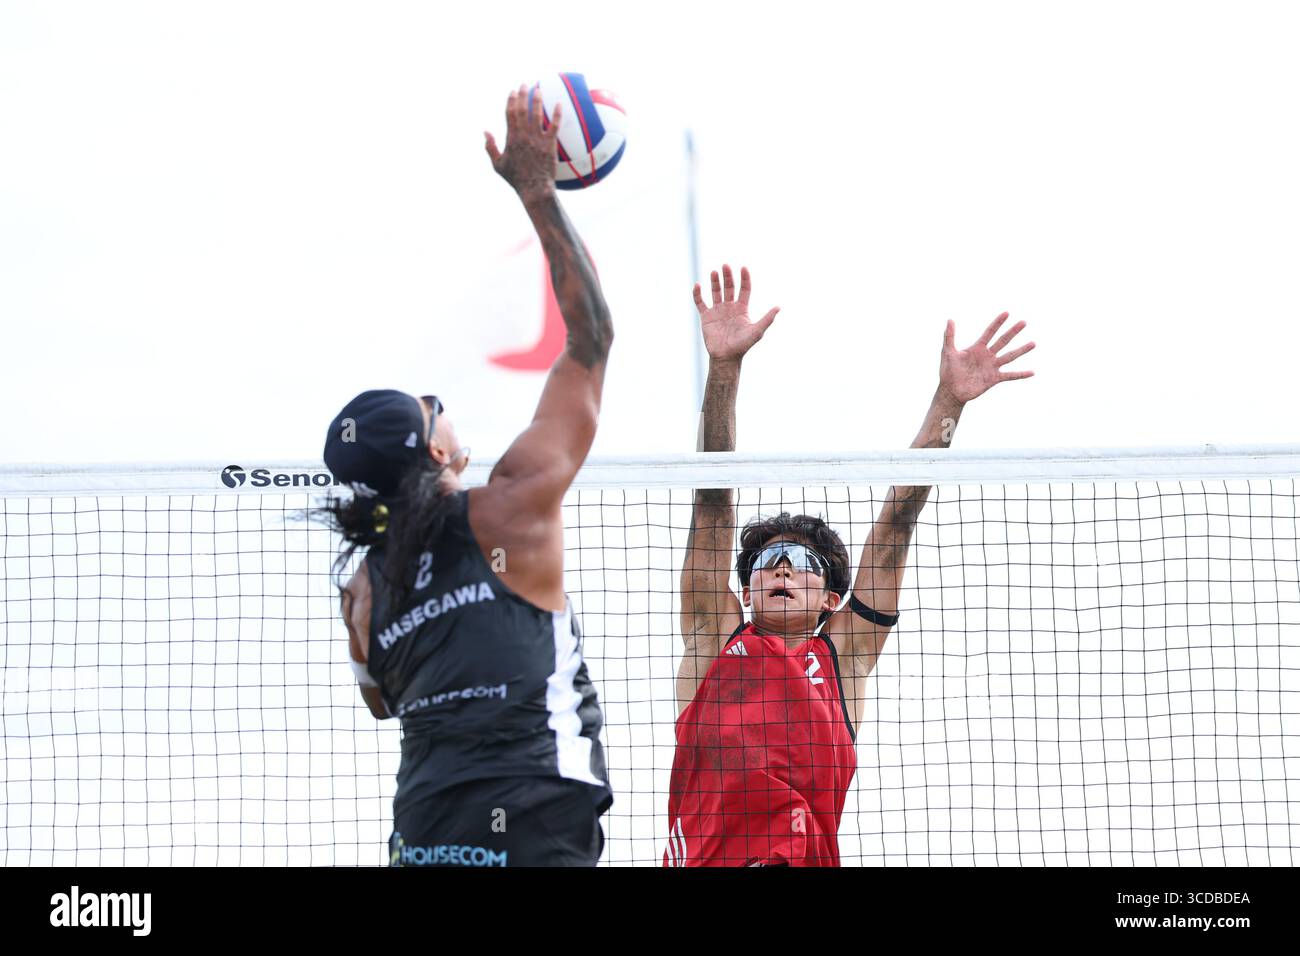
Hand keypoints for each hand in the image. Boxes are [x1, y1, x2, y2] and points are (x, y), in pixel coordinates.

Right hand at [485, 85, 559, 200]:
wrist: (534, 189)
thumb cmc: (516, 179)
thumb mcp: (498, 165)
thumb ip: (490, 147)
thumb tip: (485, 131)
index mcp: (511, 139)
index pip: (509, 114)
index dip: (511, 101)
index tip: (512, 91)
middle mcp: (524, 136)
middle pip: (522, 110)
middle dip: (522, 95)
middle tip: (524, 85)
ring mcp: (537, 140)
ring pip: (537, 115)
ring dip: (537, 100)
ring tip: (538, 90)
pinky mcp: (550, 145)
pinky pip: (554, 126)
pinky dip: (557, 114)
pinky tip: (559, 104)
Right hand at [692, 265, 778, 362]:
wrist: (726, 357)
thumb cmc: (742, 345)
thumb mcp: (757, 331)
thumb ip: (767, 319)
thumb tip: (779, 307)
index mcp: (742, 308)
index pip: (744, 289)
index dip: (745, 278)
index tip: (744, 268)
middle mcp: (730, 307)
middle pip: (729, 287)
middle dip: (728, 276)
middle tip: (726, 265)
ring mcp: (717, 311)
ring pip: (715, 291)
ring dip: (715, 281)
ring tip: (714, 272)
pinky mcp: (706, 317)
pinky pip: (700, 302)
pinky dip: (697, 294)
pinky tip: (697, 285)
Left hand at [938, 312, 1034, 403]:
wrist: (951, 391)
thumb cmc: (948, 371)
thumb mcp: (948, 352)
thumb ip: (949, 336)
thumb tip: (950, 319)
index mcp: (977, 348)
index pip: (990, 332)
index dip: (997, 323)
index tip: (1007, 313)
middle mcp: (987, 355)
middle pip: (1003, 341)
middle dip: (1013, 332)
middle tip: (1024, 322)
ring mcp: (992, 367)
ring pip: (1010, 356)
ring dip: (1022, 350)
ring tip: (1034, 343)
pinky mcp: (994, 379)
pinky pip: (1010, 375)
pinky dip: (1021, 374)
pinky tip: (1032, 372)